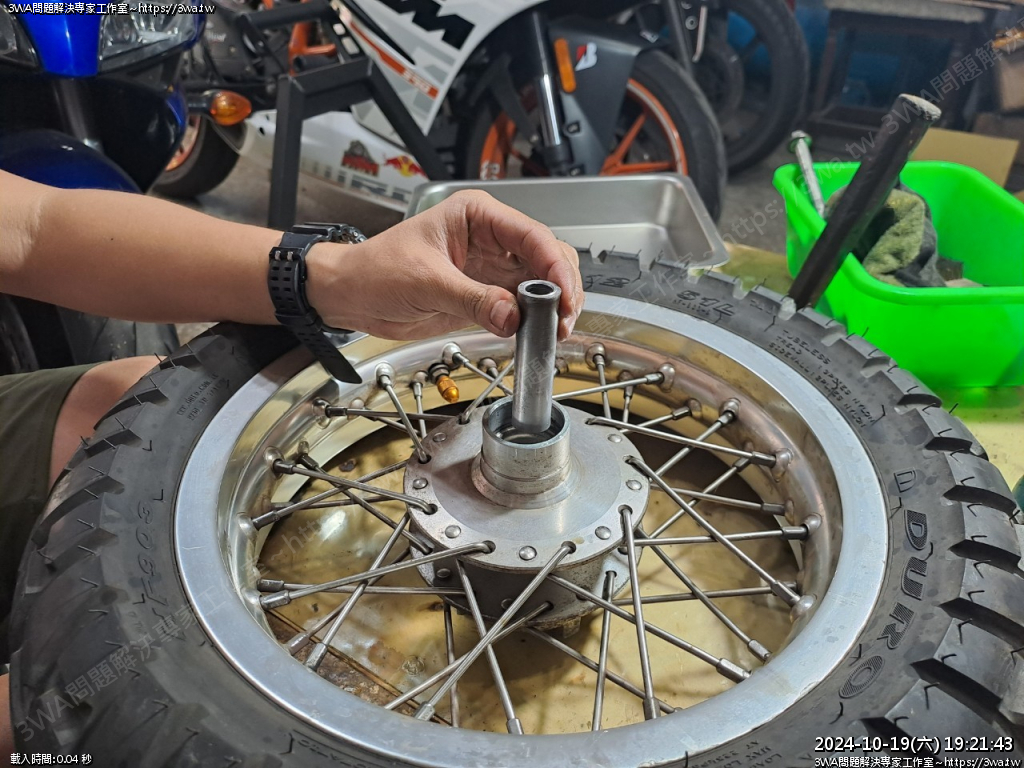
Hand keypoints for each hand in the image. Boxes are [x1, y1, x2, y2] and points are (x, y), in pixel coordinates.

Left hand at [306, 190, 582, 340]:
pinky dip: (536, 319)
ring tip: (554, 330)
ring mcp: (492, 267)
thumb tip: (513, 315)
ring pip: (542, 282)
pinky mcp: (487, 294)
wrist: (351, 296)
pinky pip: (523, 305)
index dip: (553, 265)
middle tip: (563, 319)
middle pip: (546, 257)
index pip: (531, 235)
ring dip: (553, 306)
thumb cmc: (375, 270)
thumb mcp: (425, 282)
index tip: (564, 295)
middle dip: (561, 287)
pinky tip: (539, 332)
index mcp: (477, 215)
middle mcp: (492, 238)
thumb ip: (473, 299)